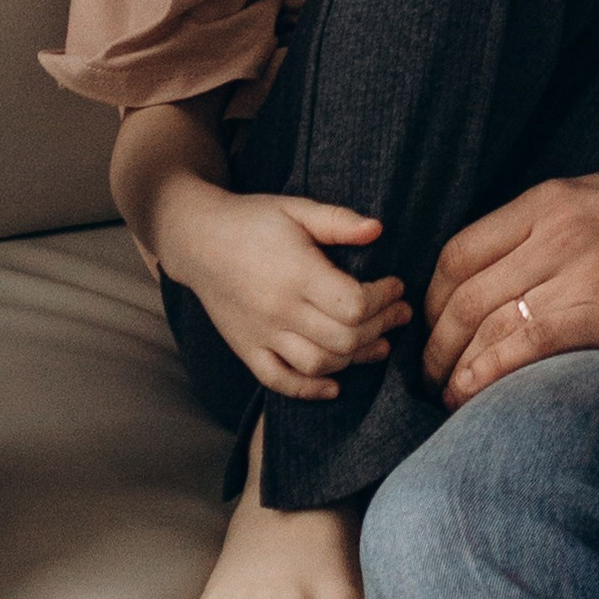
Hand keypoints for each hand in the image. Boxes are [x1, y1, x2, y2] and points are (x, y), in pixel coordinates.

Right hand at [158, 182, 408, 402]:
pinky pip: (280, 381)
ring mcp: (262, 334)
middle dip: (381, 328)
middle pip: (343, 338)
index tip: (396, 286)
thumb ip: (337, 220)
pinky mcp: (247, 349)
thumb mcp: (296, 208)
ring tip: (379, 343)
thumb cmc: (252, 220)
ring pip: (318, 364)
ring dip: (355, 359)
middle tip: (400, 314)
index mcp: (296, 273)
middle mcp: (280, 310)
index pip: (353, 304)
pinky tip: (334, 386)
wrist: (198, 241)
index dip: (384, 299)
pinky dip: (309, 390)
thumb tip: (379, 229)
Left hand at [422, 172, 598, 404]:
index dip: (433, 296)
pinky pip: (522, 346)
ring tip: (446, 395)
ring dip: (454, 366)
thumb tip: (492, 263)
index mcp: (550, 199)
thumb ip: (545, 223)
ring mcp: (580, 269)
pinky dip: (485, 375)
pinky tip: (469, 397)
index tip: (432, 326)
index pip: (460, 250)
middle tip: (429, 373)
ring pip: (486, 322)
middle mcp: (557, 228)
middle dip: (434, 340)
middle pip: (464, 291)